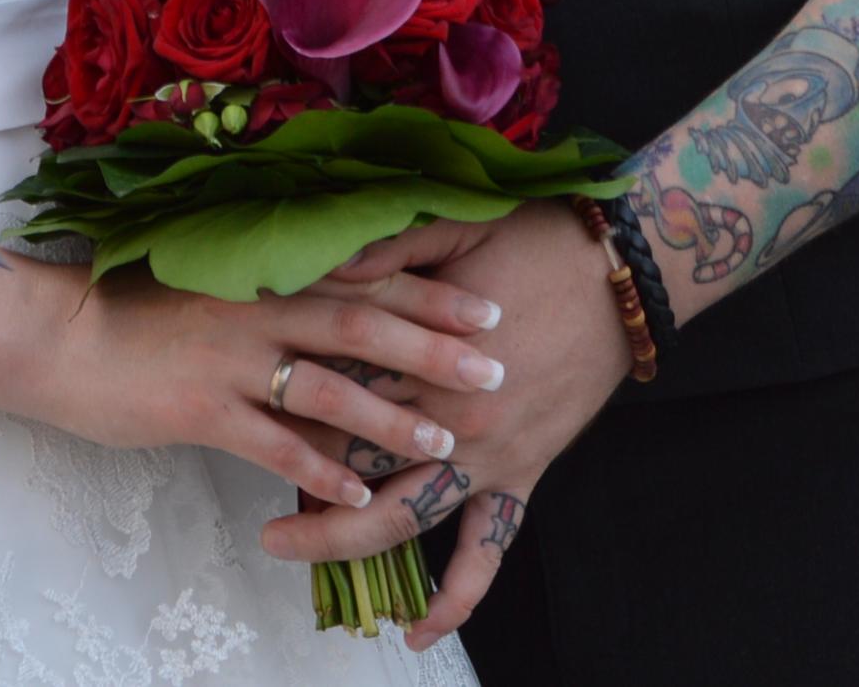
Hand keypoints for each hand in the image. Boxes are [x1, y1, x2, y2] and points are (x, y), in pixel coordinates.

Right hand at [0, 256, 509, 512]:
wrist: (61, 338)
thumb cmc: (137, 309)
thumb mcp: (213, 282)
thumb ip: (275, 289)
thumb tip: (337, 293)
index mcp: (265, 274)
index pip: (364, 276)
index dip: (429, 293)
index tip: (488, 307)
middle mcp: (258, 311)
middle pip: (363, 326)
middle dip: (434, 350)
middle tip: (495, 370)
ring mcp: (231, 361)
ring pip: (328, 390)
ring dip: (390, 418)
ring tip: (443, 442)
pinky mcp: (202, 410)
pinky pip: (274, 445)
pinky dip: (320, 471)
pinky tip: (357, 495)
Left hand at [264, 200, 630, 648]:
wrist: (621, 275)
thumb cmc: (537, 241)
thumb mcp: (455, 225)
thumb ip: (386, 250)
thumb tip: (318, 261)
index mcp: (428, 358)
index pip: (335, 386)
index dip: (284, 389)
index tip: (245, 386)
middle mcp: (451, 421)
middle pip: (350, 455)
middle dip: (288, 460)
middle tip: (237, 456)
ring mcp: (487, 458)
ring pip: (397, 517)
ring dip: (336, 538)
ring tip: (279, 542)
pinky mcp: (522, 476)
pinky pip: (486, 552)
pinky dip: (454, 597)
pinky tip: (417, 632)